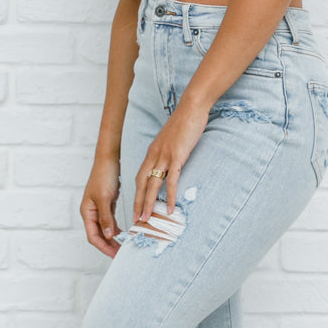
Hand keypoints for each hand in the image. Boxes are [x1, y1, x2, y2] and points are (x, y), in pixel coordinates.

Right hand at [80, 156, 121, 257]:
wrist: (108, 160)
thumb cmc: (104, 176)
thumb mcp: (104, 198)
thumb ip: (106, 218)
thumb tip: (109, 236)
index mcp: (87, 212)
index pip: (93, 236)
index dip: (104, 247)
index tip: (115, 255)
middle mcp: (91, 213)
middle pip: (99, 235)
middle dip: (109, 246)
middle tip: (122, 254)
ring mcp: (98, 209)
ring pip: (105, 230)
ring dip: (114, 239)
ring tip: (124, 247)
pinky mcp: (106, 205)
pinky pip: (111, 222)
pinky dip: (117, 229)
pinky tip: (125, 235)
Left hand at [134, 97, 208, 226]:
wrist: (192, 107)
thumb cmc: (185, 122)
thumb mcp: (172, 139)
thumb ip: (168, 151)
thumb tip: (171, 162)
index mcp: (152, 152)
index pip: (140, 177)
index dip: (137, 193)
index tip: (136, 207)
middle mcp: (154, 155)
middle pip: (141, 184)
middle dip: (138, 203)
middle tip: (136, 220)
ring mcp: (164, 156)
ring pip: (152, 185)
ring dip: (148, 204)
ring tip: (146, 219)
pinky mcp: (177, 156)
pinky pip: (171, 180)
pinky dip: (168, 196)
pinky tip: (169, 208)